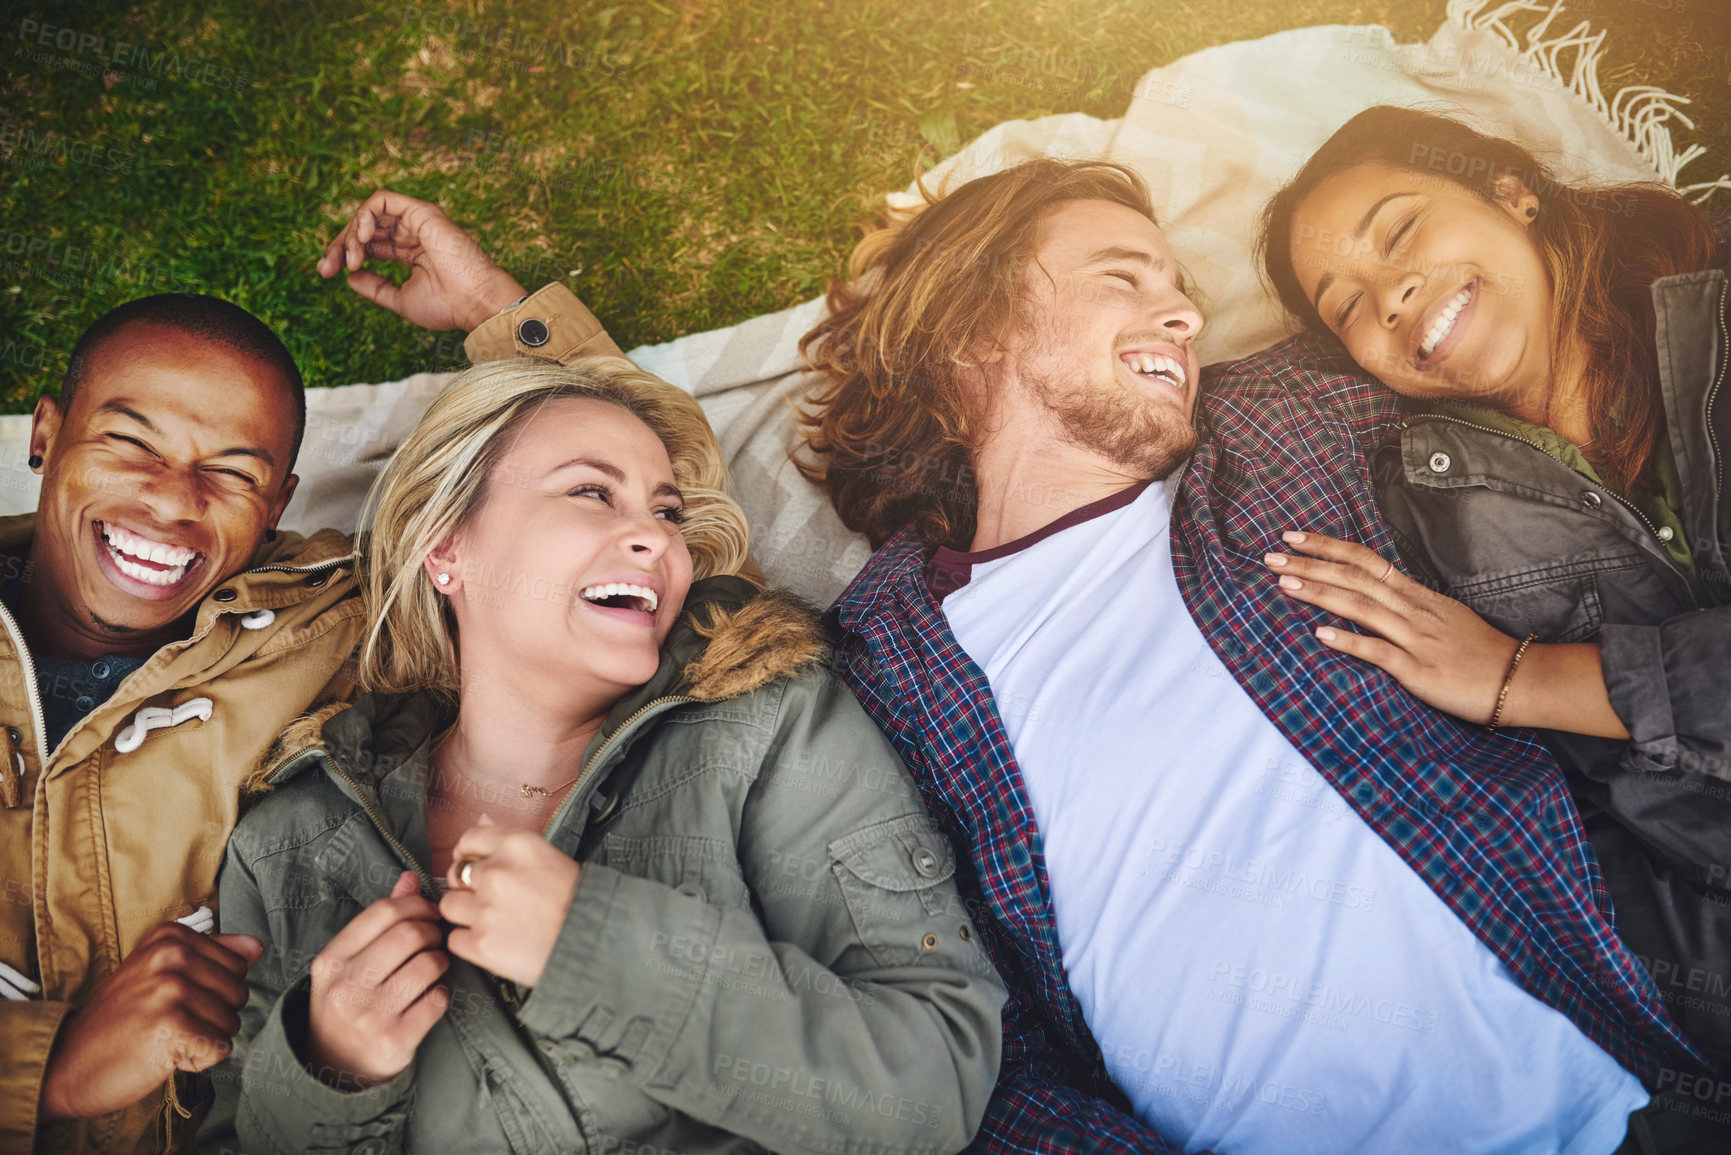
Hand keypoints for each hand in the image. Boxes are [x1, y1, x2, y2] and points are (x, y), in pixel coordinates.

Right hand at [39, 924, 262, 1120]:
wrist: (66, 1063)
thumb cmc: (118, 1020)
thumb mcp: (159, 973)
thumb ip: (213, 955)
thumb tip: (257, 947)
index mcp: (171, 938)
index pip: (238, 966)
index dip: (211, 993)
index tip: (171, 1001)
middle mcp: (172, 956)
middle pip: (238, 994)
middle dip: (212, 1017)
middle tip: (167, 1023)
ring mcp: (171, 989)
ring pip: (232, 1023)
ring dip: (203, 1040)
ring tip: (163, 1038)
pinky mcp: (173, 1026)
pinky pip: (220, 1048)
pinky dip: (197, 1061)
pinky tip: (165, 1056)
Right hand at [305, 871, 449, 1090]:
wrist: (335, 1066)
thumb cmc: (349, 1002)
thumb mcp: (348, 962)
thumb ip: (379, 920)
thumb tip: (410, 879)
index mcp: (331, 960)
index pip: (383, 912)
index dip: (416, 905)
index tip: (428, 912)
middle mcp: (345, 987)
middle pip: (409, 935)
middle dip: (433, 931)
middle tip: (436, 939)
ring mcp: (369, 1016)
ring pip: (428, 965)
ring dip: (440, 961)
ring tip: (434, 966)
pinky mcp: (394, 1041)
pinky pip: (437, 1001)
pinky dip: (441, 995)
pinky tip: (430, 997)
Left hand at [317, 189, 527, 331]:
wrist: (475, 303)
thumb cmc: (447, 306)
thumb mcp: (400, 300)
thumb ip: (375, 287)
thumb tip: (349, 276)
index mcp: (409, 252)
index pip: (368, 244)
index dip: (343, 254)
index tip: (326, 272)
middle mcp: (411, 233)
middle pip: (364, 228)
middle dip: (340, 244)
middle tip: (328, 267)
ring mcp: (416, 221)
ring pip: (369, 213)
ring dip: (352, 233)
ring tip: (353, 258)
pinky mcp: (421, 211)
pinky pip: (382, 200)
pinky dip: (365, 215)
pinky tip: (362, 238)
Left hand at [440, 816, 580, 988]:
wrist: (595, 942)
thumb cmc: (578, 900)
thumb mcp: (548, 856)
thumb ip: (509, 843)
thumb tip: (480, 819)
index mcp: (516, 845)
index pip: (469, 840)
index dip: (468, 855)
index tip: (473, 865)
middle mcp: (497, 872)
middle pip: (455, 874)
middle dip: (469, 888)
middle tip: (492, 900)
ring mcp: (485, 909)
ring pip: (450, 906)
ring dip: (467, 915)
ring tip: (495, 922)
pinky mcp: (480, 944)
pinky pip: (455, 939)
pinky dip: (471, 943)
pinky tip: (496, 942)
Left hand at [1264, 530, 1520, 724]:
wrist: (1520, 679)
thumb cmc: (1479, 651)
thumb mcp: (1442, 617)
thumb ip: (1406, 606)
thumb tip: (1370, 596)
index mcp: (1416, 596)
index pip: (1365, 561)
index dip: (1328, 547)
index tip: (1294, 536)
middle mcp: (1413, 611)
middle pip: (1355, 578)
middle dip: (1311, 564)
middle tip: (1272, 555)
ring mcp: (1416, 639)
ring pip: (1362, 608)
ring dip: (1321, 594)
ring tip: (1285, 584)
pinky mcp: (1420, 670)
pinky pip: (1381, 653)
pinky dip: (1351, 642)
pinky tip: (1321, 635)